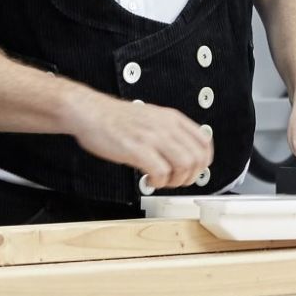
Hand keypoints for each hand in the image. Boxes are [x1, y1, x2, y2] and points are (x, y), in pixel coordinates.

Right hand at [70, 92, 213, 192]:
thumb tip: (182, 154)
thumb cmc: (115, 118)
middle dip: (190, 176)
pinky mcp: (137, 149)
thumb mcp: (151, 118)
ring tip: (161, 181)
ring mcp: (152, 137)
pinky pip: (161, 172)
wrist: (90, 112)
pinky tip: (148, 180)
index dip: (202, 163)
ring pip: (184, 166)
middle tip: (176, 180)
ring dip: (175, 181)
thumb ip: (168, 133)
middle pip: (197, 158)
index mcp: (172, 118)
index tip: (193, 171)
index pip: (204, 142)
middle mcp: (166, 126)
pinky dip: (159, 182)